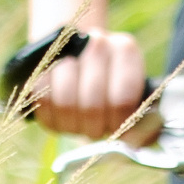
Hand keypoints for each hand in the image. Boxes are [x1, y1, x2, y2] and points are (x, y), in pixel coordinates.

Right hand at [26, 29, 148, 138]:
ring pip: (65, 103)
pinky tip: (62, 116)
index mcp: (125, 50)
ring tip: (80, 123)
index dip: (119, 125)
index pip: (123, 100)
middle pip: (92, 105)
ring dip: (72, 124)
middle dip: (93, 127)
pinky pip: (42, 100)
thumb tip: (140, 140)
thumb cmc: (112, 88)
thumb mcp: (134, 96)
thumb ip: (144, 120)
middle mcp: (97, 43)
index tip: (120, 133)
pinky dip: (51, 117)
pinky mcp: (39, 62)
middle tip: (97, 128)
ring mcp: (66, 50)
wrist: (76, 54)